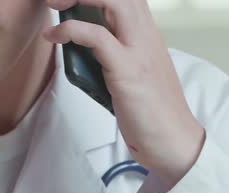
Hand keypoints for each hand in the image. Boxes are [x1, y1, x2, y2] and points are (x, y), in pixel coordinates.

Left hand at [43, 0, 205, 188]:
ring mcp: (138, 51)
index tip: (74, 1)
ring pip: (113, 1)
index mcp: (148, 34)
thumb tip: (84, 50)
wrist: (174, 142)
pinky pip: (97, 37)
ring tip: (54, 5)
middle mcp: (146, 35)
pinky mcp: (128, 71)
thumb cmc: (152, 115)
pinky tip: (55, 37)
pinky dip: (71, 31)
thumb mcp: (135, 73)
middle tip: (57, 0)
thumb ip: (116, 55)